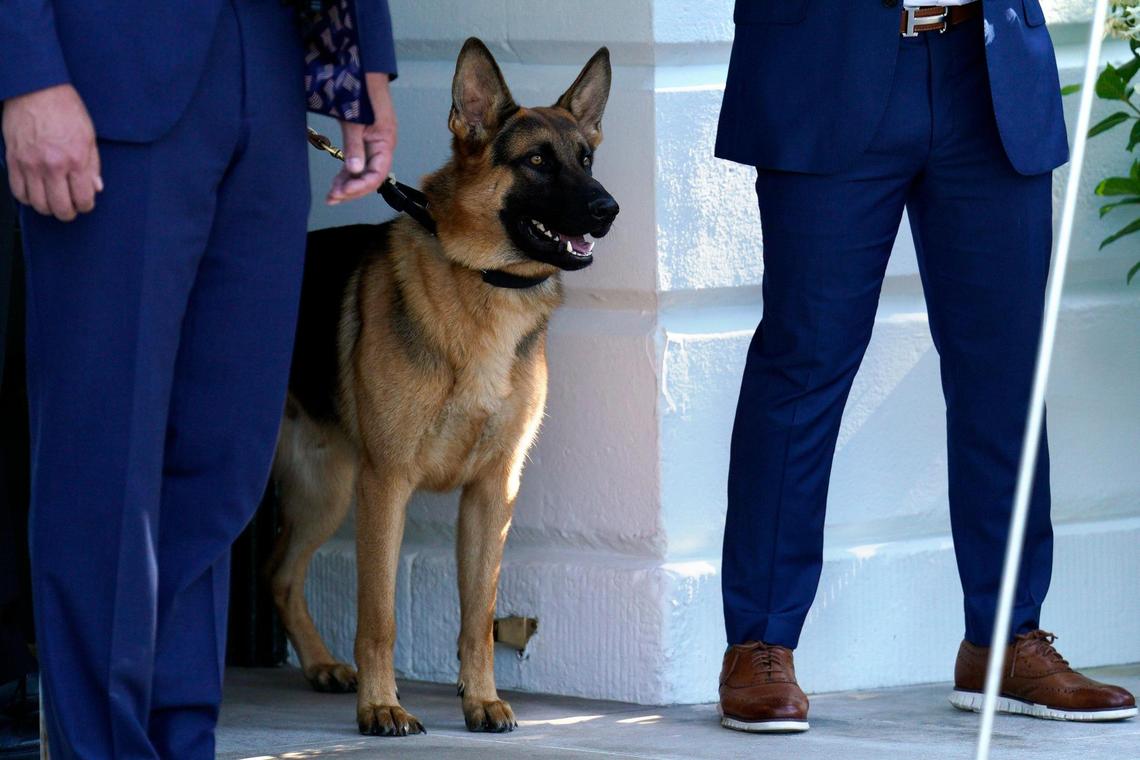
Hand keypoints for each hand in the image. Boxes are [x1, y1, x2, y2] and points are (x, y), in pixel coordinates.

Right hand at [3, 84, 102, 221]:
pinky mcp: (13, 160)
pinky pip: (18, 192)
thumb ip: (93, 165)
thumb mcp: (89, 136)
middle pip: (60, 208)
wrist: (35, 89)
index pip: (83, 199)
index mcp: (76, 160)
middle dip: (68, 212)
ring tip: (52, 200)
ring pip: (38, 204)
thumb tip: (95, 188)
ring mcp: (30, 164)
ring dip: (47, 208)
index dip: (86, 206)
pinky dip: (27, 198)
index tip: (84, 203)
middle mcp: (52, 165)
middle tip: (70, 207)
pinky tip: (35, 192)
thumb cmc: (65, 109)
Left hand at [327, 73, 397, 204]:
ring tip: (331, 196)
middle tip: (332, 198)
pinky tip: (337, 183)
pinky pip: (358, 163)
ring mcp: (373, 145)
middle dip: (352, 190)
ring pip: (362, 173)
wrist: (363, 70)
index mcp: (385, 142)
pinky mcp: (364, 141)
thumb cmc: (361, 91)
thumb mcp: (355, 120)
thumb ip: (354, 146)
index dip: (360, 186)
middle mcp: (382, 147)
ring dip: (348, 185)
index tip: (342, 192)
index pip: (377, 174)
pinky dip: (347, 174)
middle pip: (370, 178)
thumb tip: (353, 172)